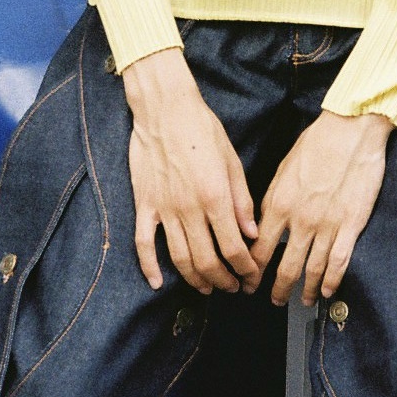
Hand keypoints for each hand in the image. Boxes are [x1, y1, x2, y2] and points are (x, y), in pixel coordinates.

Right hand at [123, 48, 259, 295]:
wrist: (164, 109)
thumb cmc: (201, 129)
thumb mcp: (231, 161)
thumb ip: (241, 200)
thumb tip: (252, 233)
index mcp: (215, 197)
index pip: (234, 248)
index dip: (246, 269)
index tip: (252, 278)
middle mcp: (189, 208)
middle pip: (207, 260)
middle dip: (223, 280)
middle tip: (232, 287)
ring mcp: (164, 209)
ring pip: (179, 258)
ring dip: (195, 279)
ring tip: (207, 288)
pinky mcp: (144, 205)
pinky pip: (144, 243)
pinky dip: (149, 267)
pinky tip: (157, 282)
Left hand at [250, 110, 392, 306]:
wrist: (351, 130)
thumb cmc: (317, 142)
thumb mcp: (283, 170)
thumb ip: (272, 200)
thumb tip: (261, 224)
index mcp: (279, 203)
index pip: (259, 248)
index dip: (252, 271)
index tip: (248, 281)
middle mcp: (301, 220)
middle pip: (285, 266)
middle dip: (276, 288)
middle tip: (273, 300)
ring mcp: (327, 225)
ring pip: (312, 269)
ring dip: (304, 290)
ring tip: (302, 300)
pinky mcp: (351, 224)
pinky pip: (339, 261)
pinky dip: (331, 280)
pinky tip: (326, 290)